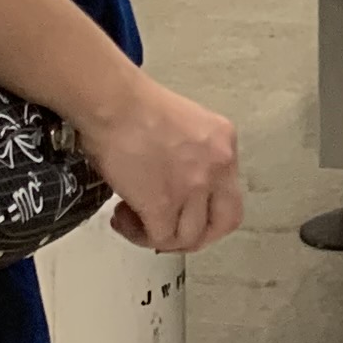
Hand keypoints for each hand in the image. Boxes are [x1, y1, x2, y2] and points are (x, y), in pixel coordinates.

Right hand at [85, 73, 243, 252]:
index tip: (181, 208)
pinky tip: (123, 218)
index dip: (204, 207)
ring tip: (133, 218)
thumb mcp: (185, 123)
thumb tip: (175, 183)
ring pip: (189, 237)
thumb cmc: (133, 106)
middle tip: (169, 230)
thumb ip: (193, 154)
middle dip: (197, 235)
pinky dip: (139, 235)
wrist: (113, 104)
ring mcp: (194, 187)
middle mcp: (218, 165)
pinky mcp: (164, 204)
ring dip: (160, 236)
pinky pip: (159, 239)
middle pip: (225, 222)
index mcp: (223, 141)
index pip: (229, 191)